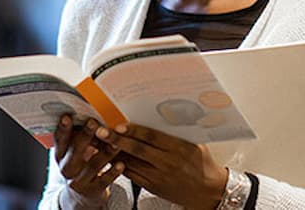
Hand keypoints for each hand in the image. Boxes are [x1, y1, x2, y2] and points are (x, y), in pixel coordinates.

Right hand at [54, 115, 124, 201]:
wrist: (82, 195)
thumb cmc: (81, 164)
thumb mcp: (75, 152)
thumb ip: (80, 136)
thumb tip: (91, 110)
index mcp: (61, 155)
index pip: (59, 140)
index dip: (63, 128)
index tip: (67, 116)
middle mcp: (67, 168)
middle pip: (75, 150)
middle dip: (85, 136)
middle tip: (93, 123)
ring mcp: (79, 180)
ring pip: (93, 164)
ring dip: (105, 152)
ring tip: (116, 141)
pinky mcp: (93, 190)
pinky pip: (104, 180)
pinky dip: (112, 172)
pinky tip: (121, 164)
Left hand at [95, 123, 227, 209]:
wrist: (207, 191)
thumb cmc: (202, 164)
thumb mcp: (195, 144)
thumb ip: (177, 132)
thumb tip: (159, 113)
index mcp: (179, 149)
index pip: (152, 138)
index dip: (134, 131)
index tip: (119, 124)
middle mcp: (168, 163)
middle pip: (137, 150)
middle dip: (116, 140)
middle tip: (100, 131)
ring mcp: (159, 176)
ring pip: (130, 163)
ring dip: (112, 152)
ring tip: (97, 142)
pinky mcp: (152, 186)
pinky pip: (131, 174)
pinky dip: (118, 165)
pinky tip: (108, 157)